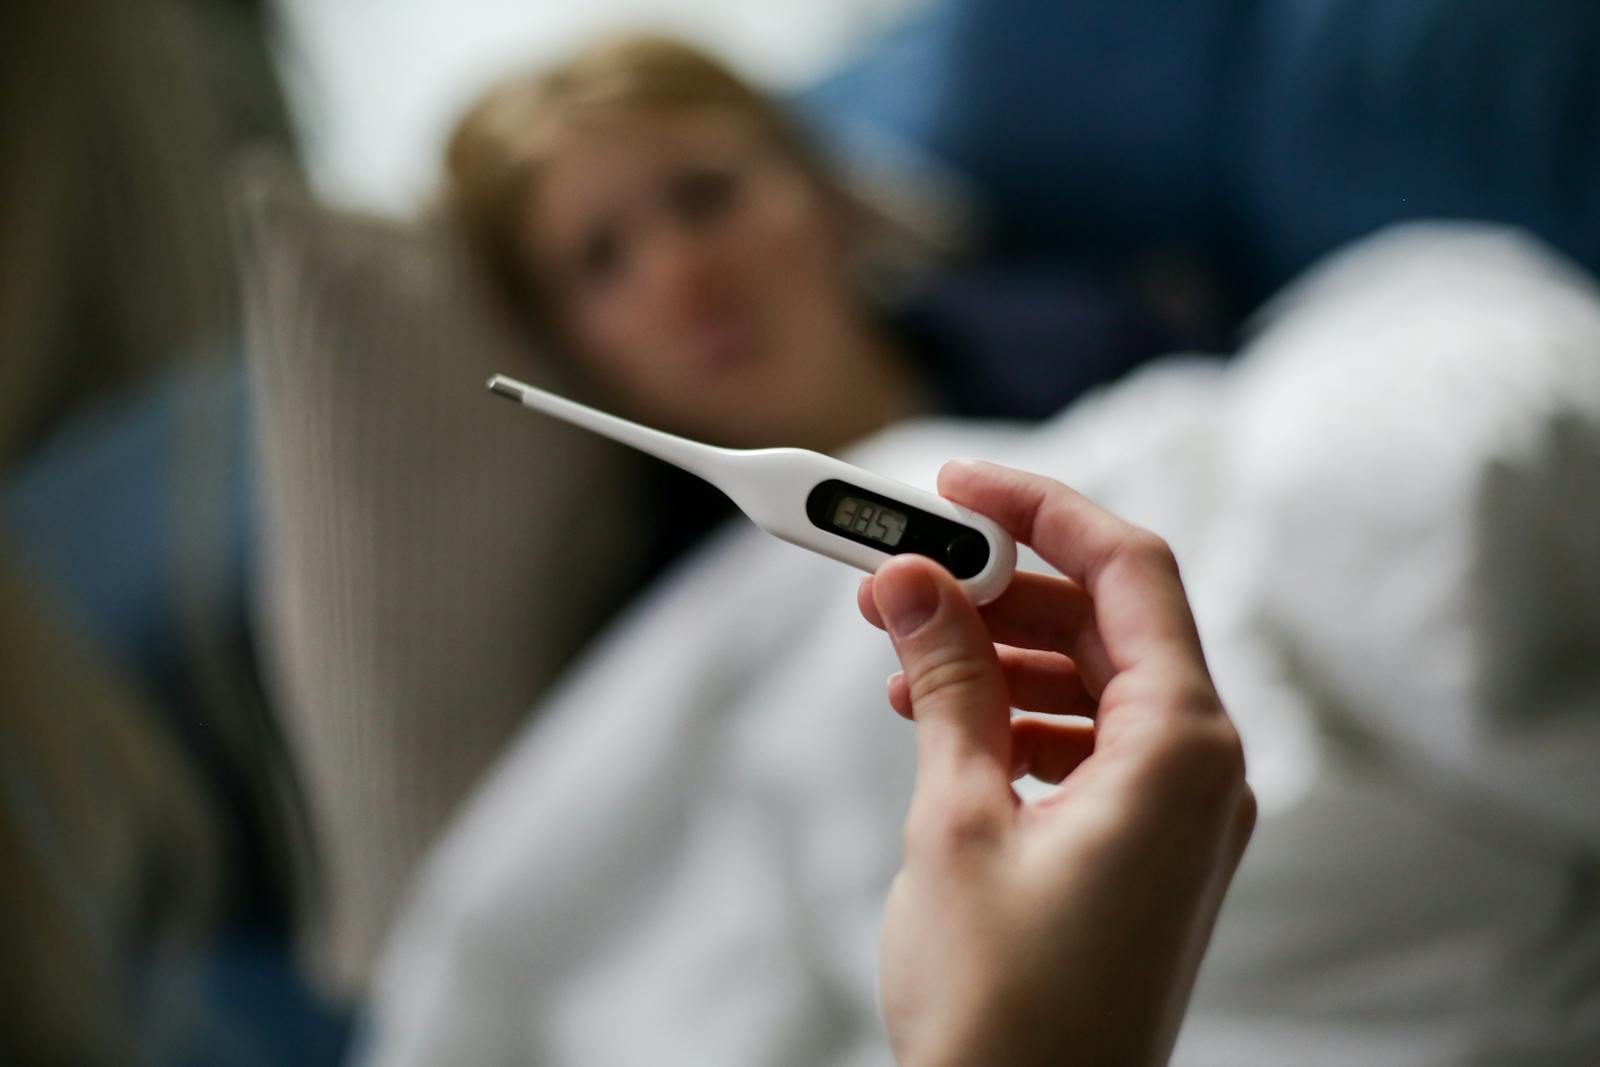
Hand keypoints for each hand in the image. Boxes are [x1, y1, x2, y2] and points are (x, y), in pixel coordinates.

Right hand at [857, 460, 1254, 1066]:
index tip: (957, 482)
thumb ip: (945, 683)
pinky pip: (1091, 742)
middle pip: (1107, 621)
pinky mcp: (1147, 849)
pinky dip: (1018, 715)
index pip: (1129, 569)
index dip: (1040, 508)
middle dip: (1000, 584)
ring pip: (1093, 681)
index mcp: (1180, 747)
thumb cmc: (1005, 1005)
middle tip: (900, 571)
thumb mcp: (956, 819)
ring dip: (1000, 651)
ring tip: (901, 654)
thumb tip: (910, 580)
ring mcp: (1180, 814)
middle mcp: (1201, 770)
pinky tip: (943, 723)